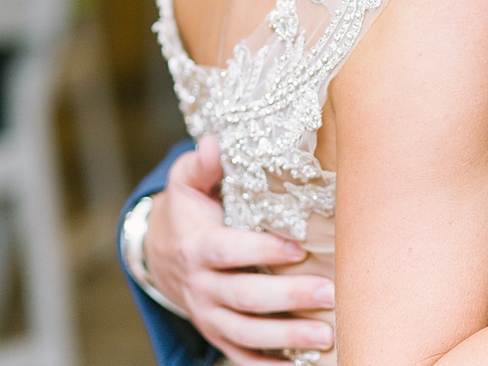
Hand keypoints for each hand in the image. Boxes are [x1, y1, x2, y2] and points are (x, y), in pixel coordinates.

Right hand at [144, 135, 334, 365]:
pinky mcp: (217, 333)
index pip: (229, 250)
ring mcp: (209, 315)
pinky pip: (242, 356)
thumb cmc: (188, 209)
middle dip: (288, 297)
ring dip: (287, 337)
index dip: (260, 251)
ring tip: (327, 335)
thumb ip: (202, 164)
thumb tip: (214, 142)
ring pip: (247, 333)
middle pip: (245, 297)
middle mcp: (201, 286)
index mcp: (198, 246)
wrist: (159, 253)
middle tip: (328, 294)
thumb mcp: (187, 181)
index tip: (297, 248)